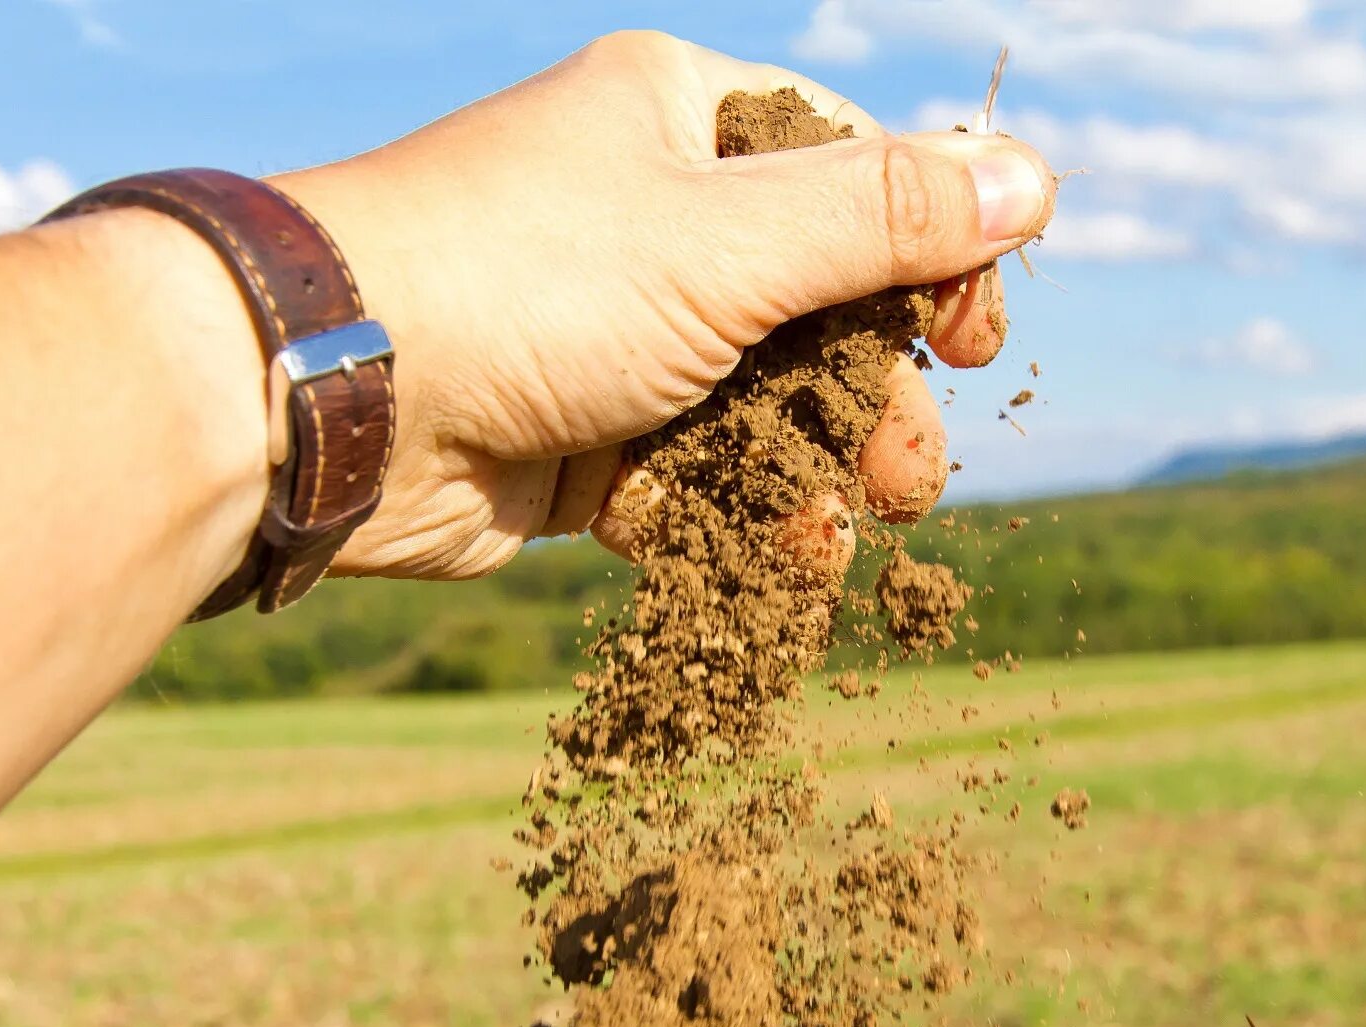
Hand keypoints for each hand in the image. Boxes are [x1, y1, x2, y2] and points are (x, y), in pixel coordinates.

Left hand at [276, 30, 1054, 579]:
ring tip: (843, 537)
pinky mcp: (574, 437)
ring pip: (755, 403)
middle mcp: (645, 218)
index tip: (976, 339)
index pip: (848, 169)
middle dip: (872, 397)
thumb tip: (1036, 176)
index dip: (930, 253)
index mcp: (679, 122)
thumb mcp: (732, 239)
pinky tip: (771, 566)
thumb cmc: (527, 279)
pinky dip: (729, 517)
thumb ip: (888, 220)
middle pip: (814, 305)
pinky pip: (685, 474)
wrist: (330, 402)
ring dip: (810, 473)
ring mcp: (608, 334)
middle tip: (912, 476)